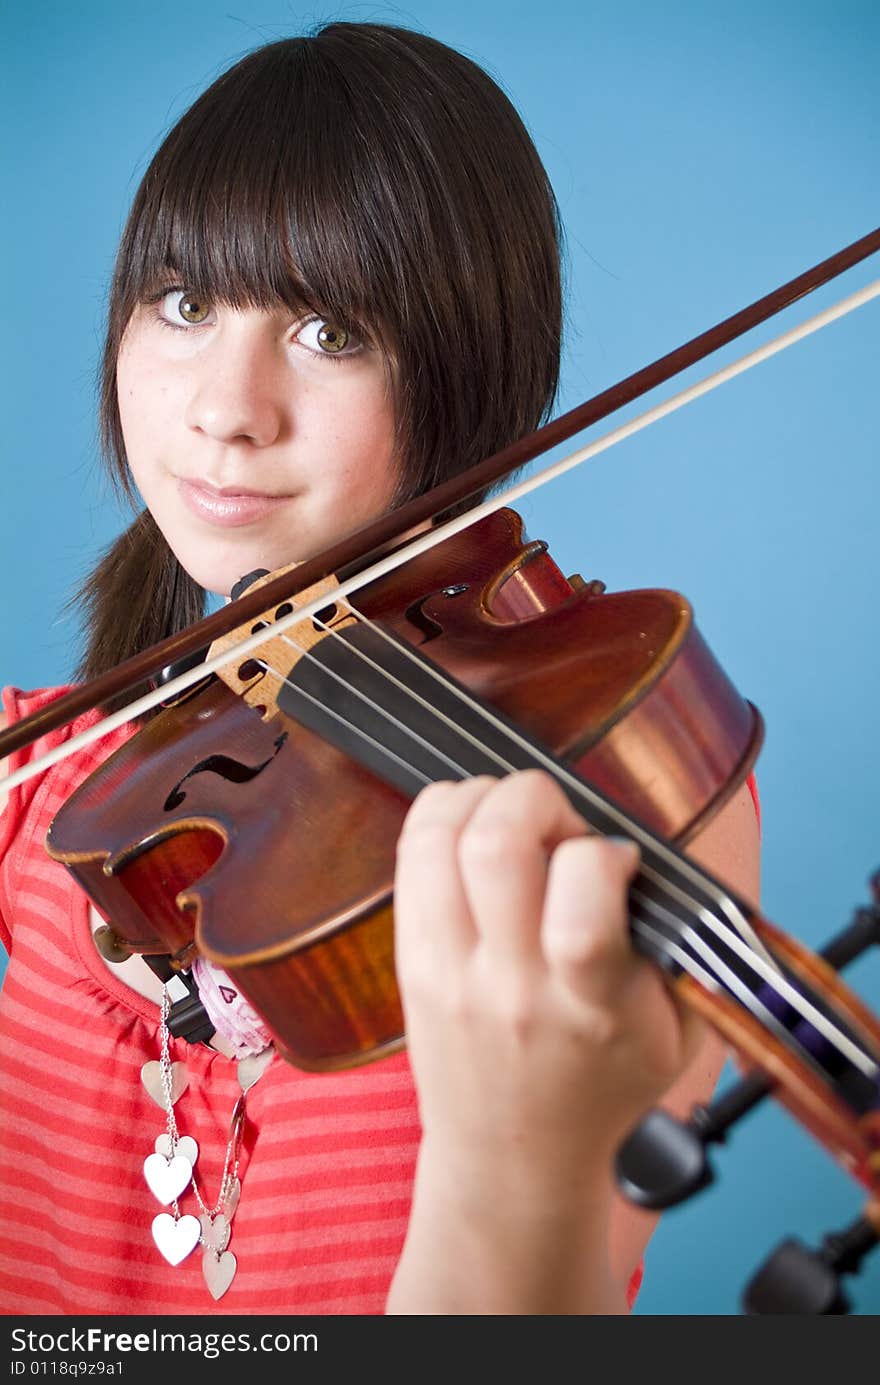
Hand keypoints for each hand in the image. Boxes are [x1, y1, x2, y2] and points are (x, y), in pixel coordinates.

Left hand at [394, 770, 704, 1200]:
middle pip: (496, 847)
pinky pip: (411, 854)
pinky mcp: (410, 959)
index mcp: (590, 1006)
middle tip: (558, 824)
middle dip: (534, 798)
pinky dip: (444, 815)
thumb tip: (651, 851)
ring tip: (514, 817)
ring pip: (441, 838)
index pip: (581, 913)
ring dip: (484, 797)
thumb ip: (683, 945)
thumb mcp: (676, 1031)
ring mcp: (450, 971)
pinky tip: (475, 826)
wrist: (515, 1155)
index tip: (616, 859)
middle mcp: (510, 986)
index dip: (604, 853)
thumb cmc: (603, 1087)